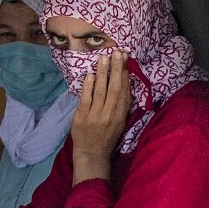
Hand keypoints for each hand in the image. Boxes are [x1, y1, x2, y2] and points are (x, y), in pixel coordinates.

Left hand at [71, 50, 130, 184]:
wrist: (92, 154)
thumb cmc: (107, 136)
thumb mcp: (120, 122)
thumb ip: (123, 104)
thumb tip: (126, 82)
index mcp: (121, 116)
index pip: (124, 92)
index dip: (125, 75)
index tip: (125, 60)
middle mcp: (110, 115)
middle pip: (115, 88)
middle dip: (116, 69)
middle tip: (117, 53)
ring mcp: (95, 116)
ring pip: (100, 91)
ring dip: (102, 73)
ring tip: (104, 58)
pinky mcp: (82, 118)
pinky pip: (86, 99)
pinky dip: (88, 86)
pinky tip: (90, 75)